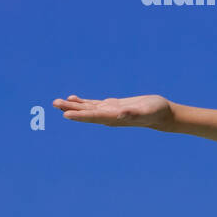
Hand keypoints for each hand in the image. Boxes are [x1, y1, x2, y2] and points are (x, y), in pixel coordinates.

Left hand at [52, 94, 172, 128]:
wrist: (162, 114)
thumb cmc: (155, 112)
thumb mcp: (146, 111)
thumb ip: (134, 113)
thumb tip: (121, 114)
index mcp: (115, 118)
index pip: (94, 117)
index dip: (80, 115)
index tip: (66, 114)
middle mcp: (108, 116)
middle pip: (86, 113)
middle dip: (70, 109)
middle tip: (55, 104)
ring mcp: (109, 111)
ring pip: (86, 109)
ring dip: (72, 106)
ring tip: (57, 102)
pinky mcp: (111, 106)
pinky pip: (93, 104)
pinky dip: (82, 102)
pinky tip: (73, 98)